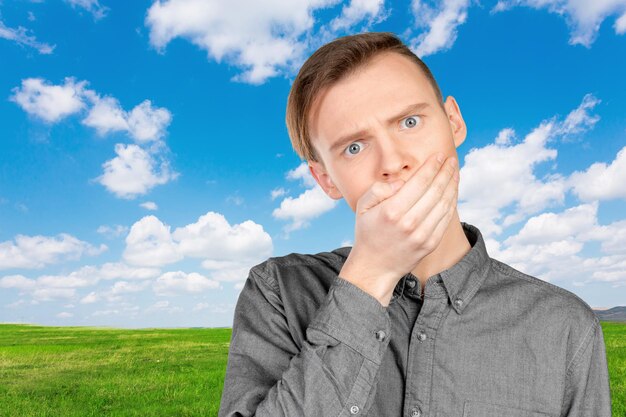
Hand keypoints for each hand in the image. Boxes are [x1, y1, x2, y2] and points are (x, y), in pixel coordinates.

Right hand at [339, 152, 458, 305]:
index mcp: (392, 211)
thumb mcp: (362, 207)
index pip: (419, 182)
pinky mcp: (430, 244)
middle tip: (451, 160)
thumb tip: (400, 182)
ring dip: (452, 185)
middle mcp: (409, 223)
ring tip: (454, 172)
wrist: (375, 266)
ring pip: (444, 203)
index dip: (431, 167)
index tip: (438, 156)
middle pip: (435, 190)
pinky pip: (446, 218)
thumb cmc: (368, 232)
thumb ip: (378, 189)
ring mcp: (422, 235)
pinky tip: (452, 191)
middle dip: (445, 172)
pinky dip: (452, 202)